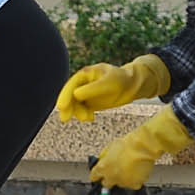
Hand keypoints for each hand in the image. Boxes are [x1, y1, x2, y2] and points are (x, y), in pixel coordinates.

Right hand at [55, 54, 169, 120]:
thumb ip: (91, 89)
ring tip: (87, 118)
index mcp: (85, 75)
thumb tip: (75, 95)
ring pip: (75, 105)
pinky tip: (91, 118)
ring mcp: (86, 93)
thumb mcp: (108, 83)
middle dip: (67, 107)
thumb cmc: (121, 80)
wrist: (133, 86)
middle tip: (65, 119)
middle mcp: (83, 84)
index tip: (61, 107)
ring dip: (77, 112)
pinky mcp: (91, 102)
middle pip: (70, 96)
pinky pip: (82, 109)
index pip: (71, 85)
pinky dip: (84, 115)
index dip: (64, 96)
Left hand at [88, 106, 193, 189]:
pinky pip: (132, 184)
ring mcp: (122, 182)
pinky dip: (134, 180)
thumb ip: (104, 158)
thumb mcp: (110, 148)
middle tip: (115, 172)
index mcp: (102, 168)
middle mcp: (111, 178)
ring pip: (120, 184)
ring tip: (129, 169)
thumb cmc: (127, 144)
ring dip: (122, 179)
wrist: (143, 147)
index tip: (99, 175)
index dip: (97, 175)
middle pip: (106, 184)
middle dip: (109, 179)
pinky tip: (137, 172)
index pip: (94, 177)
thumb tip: (102, 161)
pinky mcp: (134, 185)